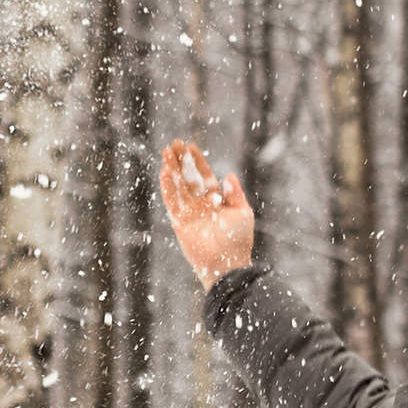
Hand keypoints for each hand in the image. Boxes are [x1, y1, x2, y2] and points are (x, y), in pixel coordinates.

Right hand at [159, 139, 254, 286]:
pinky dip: (167, 188)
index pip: (204, 176)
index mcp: (216, 201)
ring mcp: (189, 213)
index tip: (189, 146)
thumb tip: (228, 175)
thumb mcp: (242, 213)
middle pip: (188, 178)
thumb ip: (235, 194)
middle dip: (181, 161)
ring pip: (178, 186)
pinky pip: (172, 202)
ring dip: (171, 170)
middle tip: (173, 144)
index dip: (196, 161)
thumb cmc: (238, 240)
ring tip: (165, 152)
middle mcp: (201, 205)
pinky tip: (164, 172)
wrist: (227, 264)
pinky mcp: (180, 223)